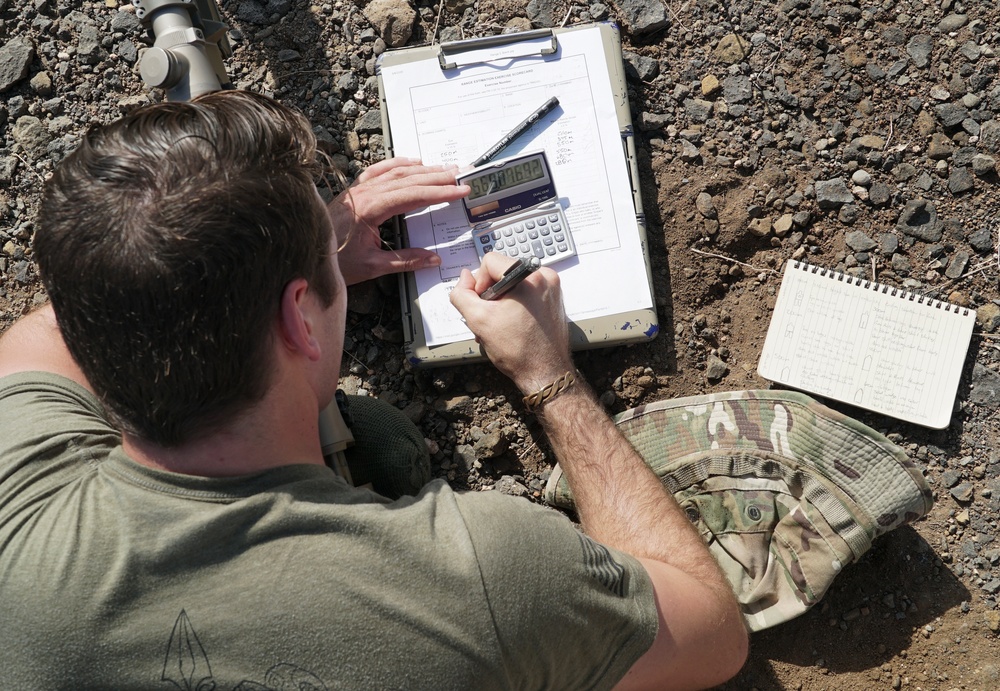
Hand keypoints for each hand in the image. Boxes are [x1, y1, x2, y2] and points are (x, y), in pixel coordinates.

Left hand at [327, 158, 468, 284]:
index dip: (440, 192)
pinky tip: (412, 162)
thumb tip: (433, 259)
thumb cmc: (333, 261)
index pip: (414, 195)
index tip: (460, 190)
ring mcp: (358, 190)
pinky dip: (398, 164)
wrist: (304, 254)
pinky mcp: (354, 192)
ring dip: (423, 170)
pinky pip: (379, 170)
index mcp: (371, 208)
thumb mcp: (372, 266)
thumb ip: (405, 260)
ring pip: (396, 172)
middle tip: (460, 176)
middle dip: (437, 177)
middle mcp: (365, 193)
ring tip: (444, 169)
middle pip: (409, 179)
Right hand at [449, 253, 573, 393]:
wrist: (545, 373)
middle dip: (491, 294)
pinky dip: (515, 305)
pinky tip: (513, 324)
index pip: (490, 261)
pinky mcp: (553, 299)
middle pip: (502, 271)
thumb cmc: (519, 351)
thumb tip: (464, 277)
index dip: (479, 283)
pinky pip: (526, 292)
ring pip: (513, 283)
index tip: (484, 304)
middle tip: (492, 318)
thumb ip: (462, 294)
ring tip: (502, 324)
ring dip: (502, 301)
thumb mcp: (478, 320)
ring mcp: (552, 288)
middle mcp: (544, 277)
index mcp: (529, 276)